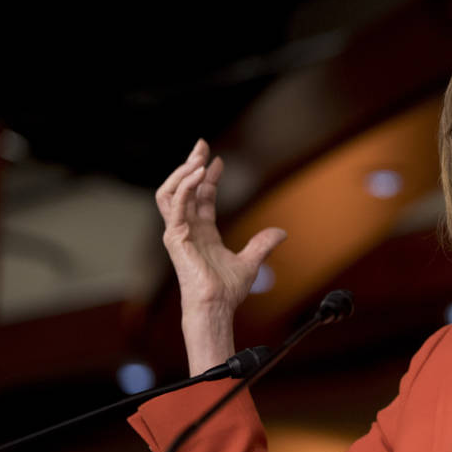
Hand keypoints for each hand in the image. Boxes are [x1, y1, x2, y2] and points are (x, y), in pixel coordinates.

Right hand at [156, 139, 286, 316]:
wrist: (217, 306)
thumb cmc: (227, 291)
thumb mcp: (251, 262)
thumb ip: (262, 244)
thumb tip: (280, 232)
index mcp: (202, 233)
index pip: (201, 196)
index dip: (208, 177)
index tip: (218, 160)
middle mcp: (187, 229)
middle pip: (183, 188)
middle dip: (191, 164)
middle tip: (201, 145)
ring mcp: (179, 231)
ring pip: (170, 192)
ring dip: (182, 171)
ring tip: (198, 156)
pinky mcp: (175, 236)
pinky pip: (175, 204)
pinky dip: (185, 186)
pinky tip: (199, 173)